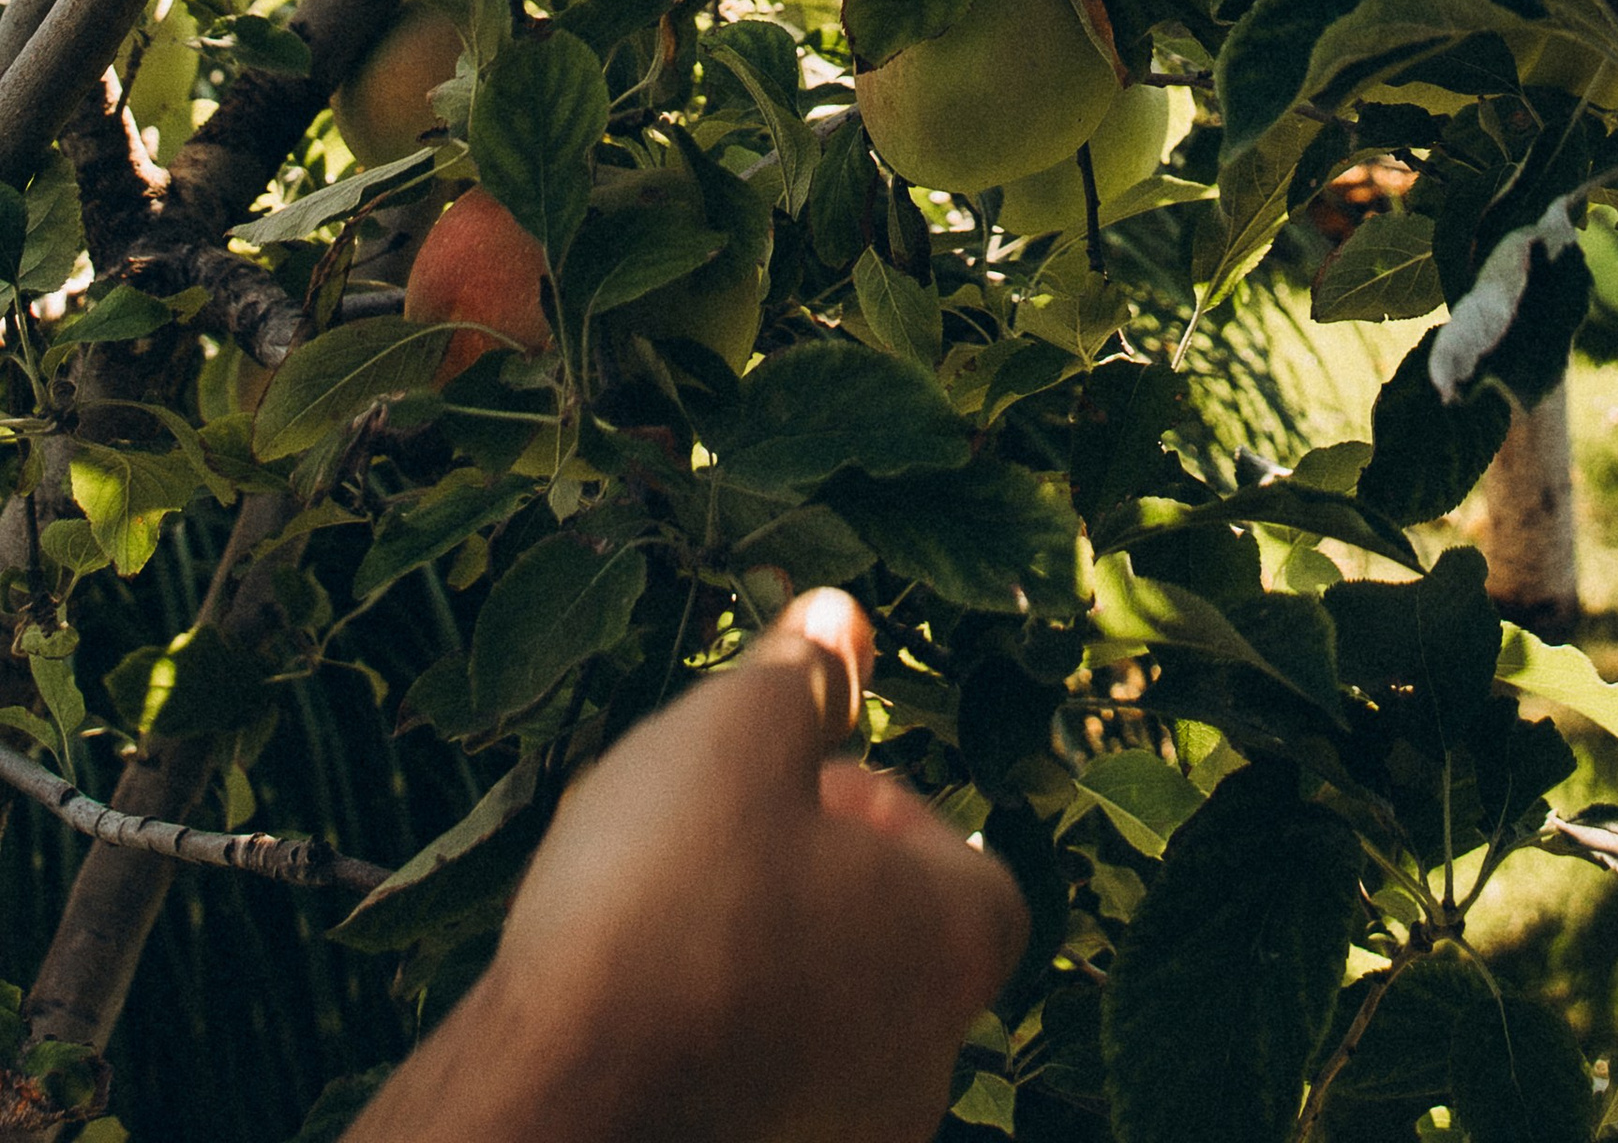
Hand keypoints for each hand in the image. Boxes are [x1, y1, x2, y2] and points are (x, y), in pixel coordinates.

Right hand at [347, 591, 1026, 1142]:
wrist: (551, 1101)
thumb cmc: (662, 904)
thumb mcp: (734, 736)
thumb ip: (802, 675)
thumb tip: (840, 619)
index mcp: (953, 950)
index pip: (974, 874)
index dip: (896, 816)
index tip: (812, 787)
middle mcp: (924, 1068)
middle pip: (897, 952)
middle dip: (823, 884)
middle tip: (731, 842)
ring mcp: (840, 1141)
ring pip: (825, 1028)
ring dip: (768, 963)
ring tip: (668, 914)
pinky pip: (760, 1088)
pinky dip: (718, 1040)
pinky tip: (639, 1004)